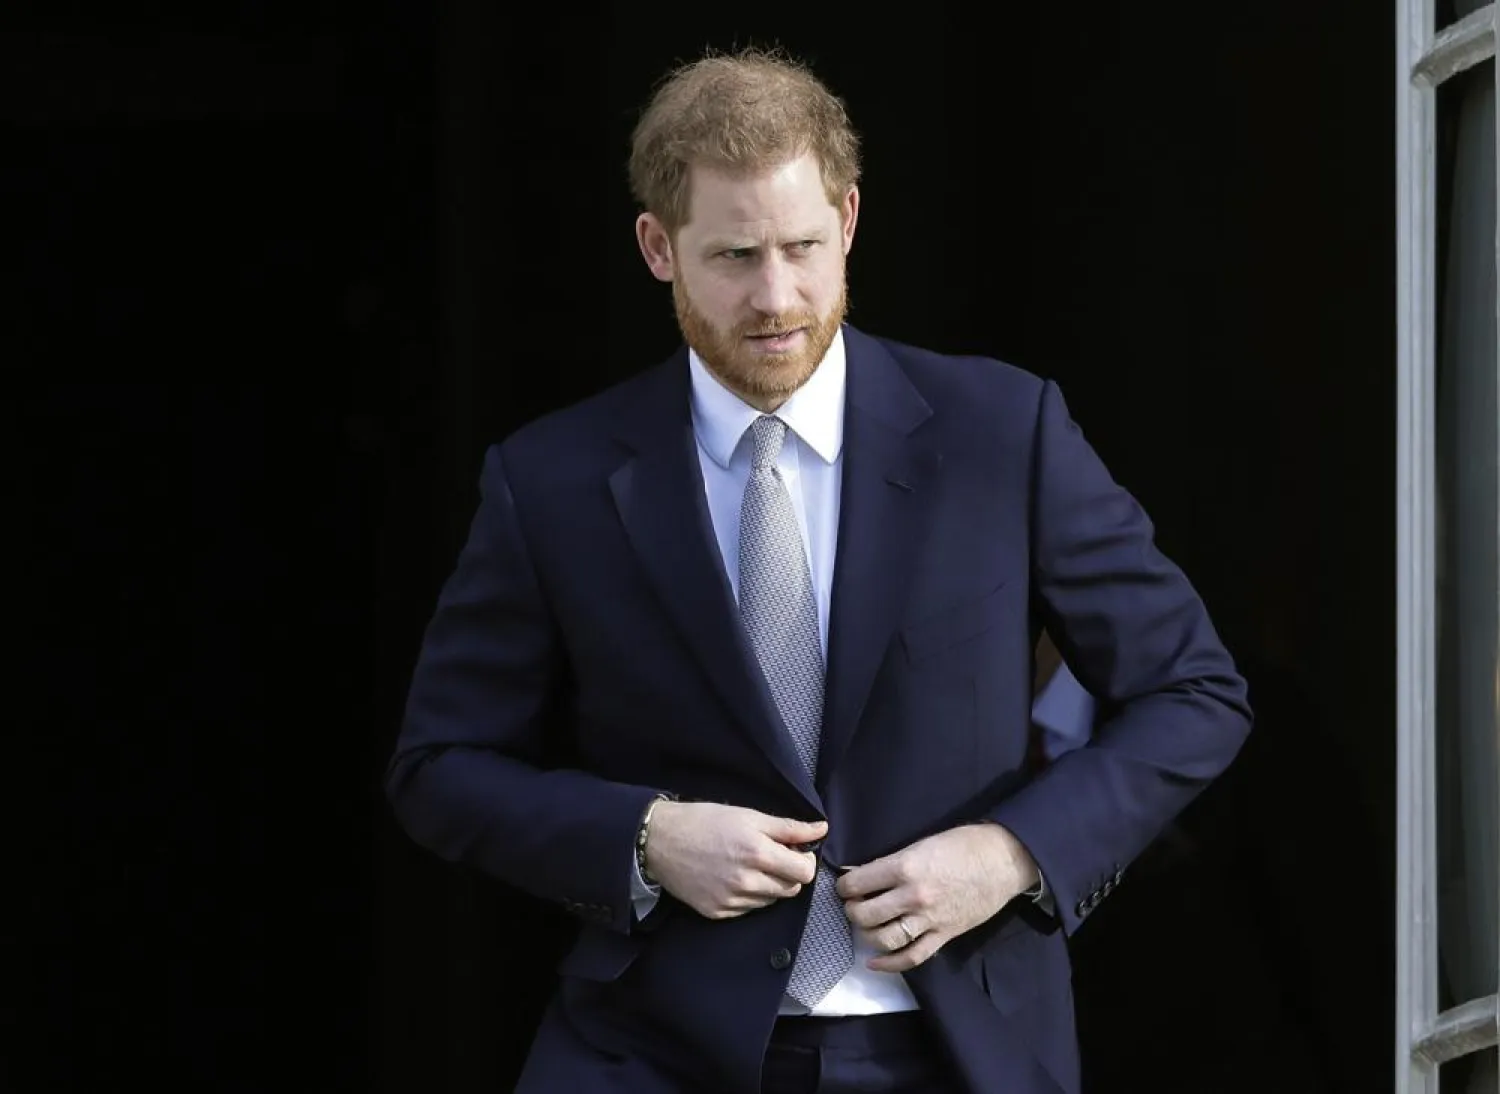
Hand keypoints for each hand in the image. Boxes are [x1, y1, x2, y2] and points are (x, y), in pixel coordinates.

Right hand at [644, 802, 823, 919]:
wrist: (660, 840)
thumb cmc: (705, 821)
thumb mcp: (749, 816)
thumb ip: (789, 827)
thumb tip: (822, 829)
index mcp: (757, 853)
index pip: (804, 872)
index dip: (804, 860)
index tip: (794, 851)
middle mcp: (746, 882)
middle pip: (791, 890)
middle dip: (788, 874)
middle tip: (772, 857)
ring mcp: (731, 901)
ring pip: (771, 901)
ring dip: (769, 886)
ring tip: (749, 866)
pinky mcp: (717, 912)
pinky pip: (748, 910)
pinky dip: (749, 897)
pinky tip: (733, 878)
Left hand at [836, 823, 1038, 972]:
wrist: (1002, 860)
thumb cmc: (962, 844)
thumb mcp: (920, 844)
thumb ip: (892, 862)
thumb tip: (862, 873)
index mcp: (905, 867)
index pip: (858, 883)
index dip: (844, 885)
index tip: (844, 886)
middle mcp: (913, 896)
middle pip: (866, 914)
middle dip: (852, 911)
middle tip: (853, 905)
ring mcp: (929, 920)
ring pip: (884, 939)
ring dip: (867, 935)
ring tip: (865, 925)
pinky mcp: (944, 936)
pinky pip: (912, 957)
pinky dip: (889, 964)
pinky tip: (874, 962)